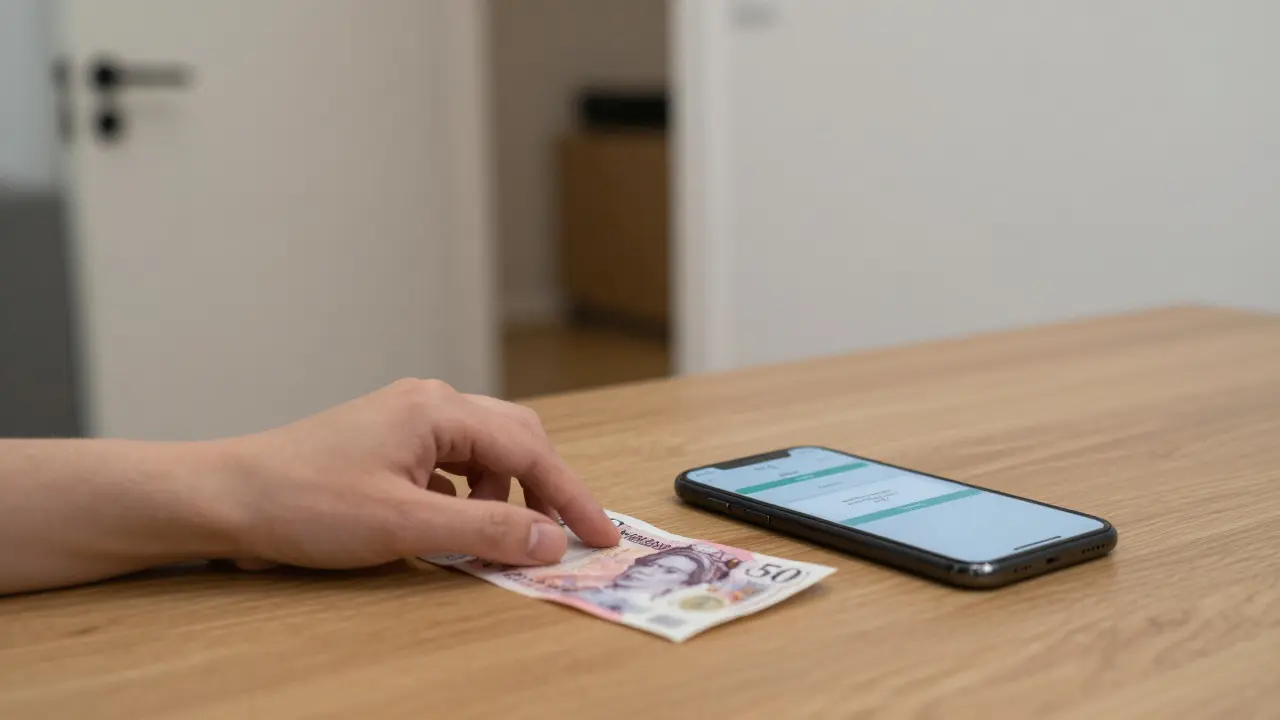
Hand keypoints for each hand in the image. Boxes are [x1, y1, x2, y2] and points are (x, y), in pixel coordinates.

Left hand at [220, 379, 619, 569]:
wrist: (227, 496)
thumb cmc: (305, 503)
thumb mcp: (405, 526)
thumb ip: (486, 533)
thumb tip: (550, 540)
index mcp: (439, 410)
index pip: (530, 451)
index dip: (570, 498)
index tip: (600, 536)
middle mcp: (429, 403)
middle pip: (516, 440)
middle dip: (544, 491)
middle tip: (563, 539)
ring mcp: (407, 418)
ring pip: (485, 453)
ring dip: (502, 498)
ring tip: (492, 542)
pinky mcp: (390, 440)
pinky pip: (453, 464)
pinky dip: (469, 498)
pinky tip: (453, 527)